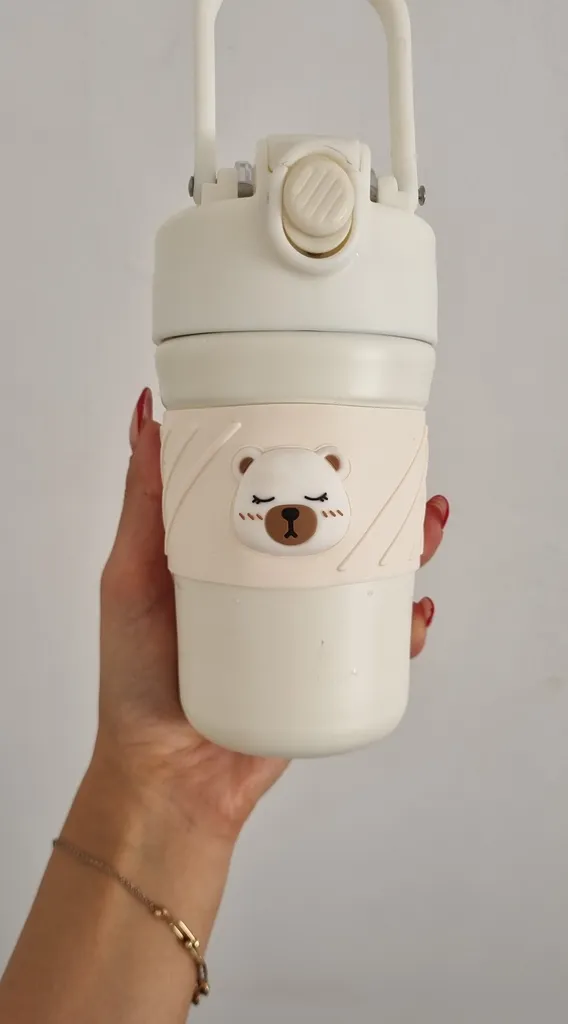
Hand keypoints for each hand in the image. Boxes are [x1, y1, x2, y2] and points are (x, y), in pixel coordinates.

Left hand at [95, 389, 448, 843]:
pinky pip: (375, 643)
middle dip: (384, 504)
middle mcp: (272, 583)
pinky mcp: (321, 670)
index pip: (285, 492)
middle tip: (409, 486)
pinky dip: (404, 625)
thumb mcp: (130, 576)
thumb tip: (147, 416)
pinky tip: (414, 612)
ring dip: (408, 552)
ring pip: (368, 579)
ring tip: (427, 530)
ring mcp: (300, 627)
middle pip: (340, 531)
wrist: (166, 777)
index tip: (349, 428)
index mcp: (232, 551)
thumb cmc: (135, 677)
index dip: (323, 458)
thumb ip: (142, 503)